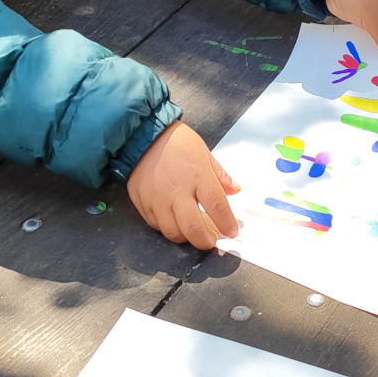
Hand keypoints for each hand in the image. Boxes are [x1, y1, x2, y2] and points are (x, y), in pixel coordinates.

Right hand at [127, 119, 239, 249]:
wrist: (142, 135)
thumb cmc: (175, 141)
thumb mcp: (204, 153)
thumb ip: (220, 176)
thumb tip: (234, 191)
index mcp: (198, 176)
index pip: (218, 208)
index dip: (227, 225)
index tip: (231, 231)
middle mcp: (177, 191)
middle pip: (194, 229)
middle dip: (207, 241)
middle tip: (212, 239)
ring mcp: (157, 199)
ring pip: (173, 233)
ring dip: (187, 237)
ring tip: (194, 230)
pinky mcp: (142, 203)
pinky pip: (157, 225)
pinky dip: (169, 228)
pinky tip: (176, 221)